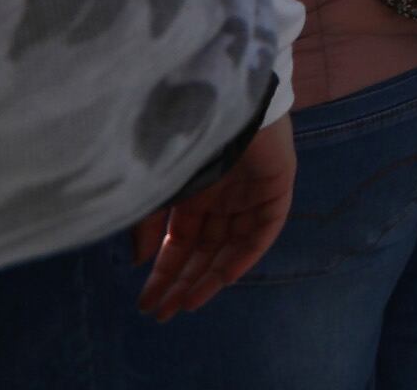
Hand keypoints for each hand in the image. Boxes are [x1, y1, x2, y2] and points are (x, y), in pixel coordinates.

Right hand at [132, 112, 290, 319]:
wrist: (221, 104)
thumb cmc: (183, 141)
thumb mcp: (159, 189)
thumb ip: (150, 225)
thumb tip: (141, 262)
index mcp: (192, 197)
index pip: (178, 246)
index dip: (163, 275)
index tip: (146, 304)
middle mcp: (220, 200)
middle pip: (203, 252)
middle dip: (182, 283)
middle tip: (163, 313)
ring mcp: (248, 196)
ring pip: (230, 247)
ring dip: (209, 277)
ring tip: (186, 304)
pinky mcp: (275, 190)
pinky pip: (263, 231)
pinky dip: (245, 255)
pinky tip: (223, 278)